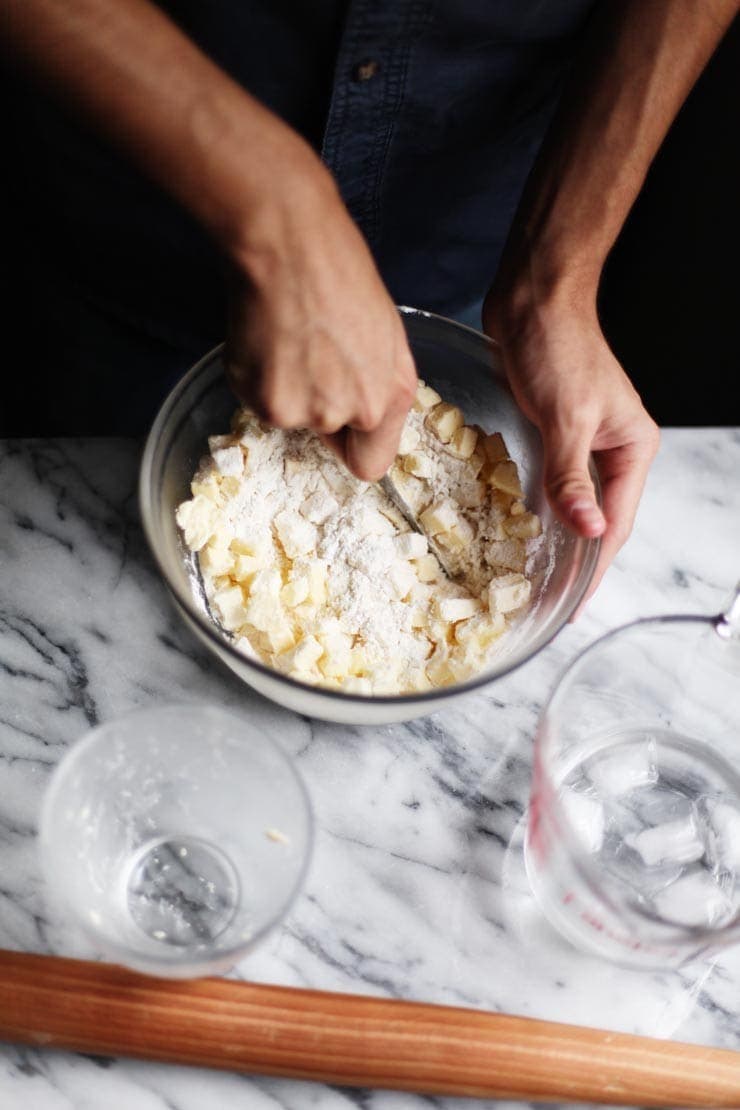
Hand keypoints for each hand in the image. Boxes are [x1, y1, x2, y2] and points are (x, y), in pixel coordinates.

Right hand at [225, 167, 416, 481]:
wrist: (286, 240)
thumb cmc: (341, 271)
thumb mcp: (386, 334)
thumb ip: (380, 386)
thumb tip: (363, 420)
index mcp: (386, 399)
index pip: (370, 466)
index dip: (355, 442)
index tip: (344, 425)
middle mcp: (345, 414)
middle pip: (325, 433)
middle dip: (319, 400)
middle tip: (314, 347)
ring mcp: (298, 411)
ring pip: (289, 416)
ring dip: (286, 386)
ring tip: (290, 336)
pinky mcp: (258, 399)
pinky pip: (258, 401)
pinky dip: (258, 376)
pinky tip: (266, 336)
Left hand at [483, 290, 659, 604]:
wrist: (531, 299)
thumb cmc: (557, 348)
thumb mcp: (567, 418)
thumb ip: (573, 479)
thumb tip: (591, 532)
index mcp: (631, 448)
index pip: (615, 524)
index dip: (592, 568)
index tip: (570, 605)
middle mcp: (612, 450)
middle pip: (595, 520)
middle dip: (573, 561)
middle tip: (545, 602)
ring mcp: (581, 442)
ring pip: (569, 504)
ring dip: (553, 537)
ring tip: (529, 578)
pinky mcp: (550, 432)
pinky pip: (545, 482)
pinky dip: (534, 508)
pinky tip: (517, 531)